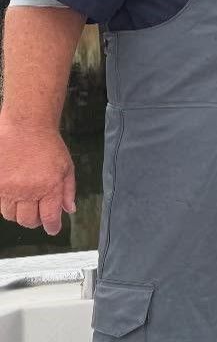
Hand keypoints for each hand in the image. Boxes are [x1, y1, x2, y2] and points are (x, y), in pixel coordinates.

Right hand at [0, 119, 75, 235]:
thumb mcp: (67, 167)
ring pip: (10, 215)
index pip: (49, 217)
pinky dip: (6, 203)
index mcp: (48, 187)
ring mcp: (7, 187)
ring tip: (26, 204)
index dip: (52, 227)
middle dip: (35, 221)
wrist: (26, 127)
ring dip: (19, 214)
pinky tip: (14, 195)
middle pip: (27, 220)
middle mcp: (27, 190)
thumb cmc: (48, 145)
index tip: (53, 229)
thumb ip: (68, 191)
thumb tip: (69, 210)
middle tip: (40, 216)